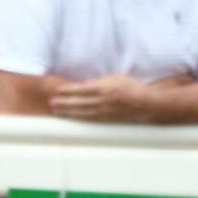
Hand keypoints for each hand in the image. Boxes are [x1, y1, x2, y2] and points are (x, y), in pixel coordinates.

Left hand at [50, 73, 179, 121]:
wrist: (146, 104)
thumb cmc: (132, 88)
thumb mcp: (116, 78)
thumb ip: (100, 81)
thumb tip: (86, 84)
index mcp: (105, 88)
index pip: (82, 89)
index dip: (69, 90)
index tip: (58, 90)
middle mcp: (103, 101)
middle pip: (79, 102)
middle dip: (64, 103)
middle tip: (51, 103)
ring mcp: (104, 111)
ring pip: (82, 112)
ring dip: (68, 112)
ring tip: (56, 112)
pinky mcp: (107, 120)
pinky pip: (90, 119)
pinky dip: (79, 118)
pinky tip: (71, 118)